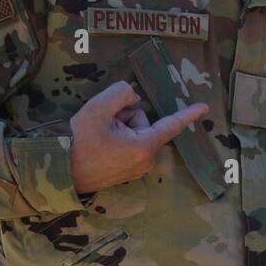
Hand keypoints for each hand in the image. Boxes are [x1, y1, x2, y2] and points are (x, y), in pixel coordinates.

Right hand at [69, 80, 208, 192]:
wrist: (59, 171)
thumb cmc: (80, 141)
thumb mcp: (99, 107)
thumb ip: (122, 94)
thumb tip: (134, 99)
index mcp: (145, 146)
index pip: (171, 124)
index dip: (188, 113)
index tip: (205, 107)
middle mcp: (146, 160)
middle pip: (144, 123)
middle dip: (126, 117)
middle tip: (103, 125)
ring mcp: (137, 168)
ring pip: (135, 133)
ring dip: (119, 128)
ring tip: (98, 136)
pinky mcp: (127, 172)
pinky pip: (128, 145)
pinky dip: (116, 139)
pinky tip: (99, 144)